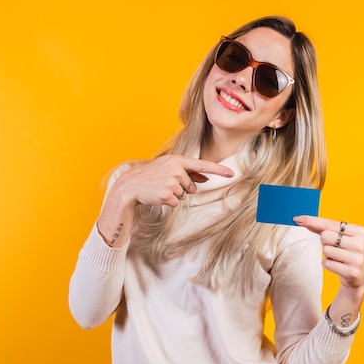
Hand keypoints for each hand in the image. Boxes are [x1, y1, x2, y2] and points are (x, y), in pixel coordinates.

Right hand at [108, 155, 233, 208]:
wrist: (130, 185)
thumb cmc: (151, 176)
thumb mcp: (169, 168)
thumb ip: (188, 172)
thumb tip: (206, 178)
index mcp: (178, 160)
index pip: (203, 165)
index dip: (218, 170)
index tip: (232, 173)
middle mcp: (176, 169)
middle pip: (192, 186)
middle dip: (182, 188)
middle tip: (166, 184)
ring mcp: (172, 182)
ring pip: (185, 195)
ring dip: (175, 195)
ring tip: (160, 189)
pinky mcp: (167, 194)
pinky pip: (177, 203)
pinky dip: (169, 202)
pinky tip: (158, 196)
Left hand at [293, 216, 363, 314]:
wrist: (362, 276)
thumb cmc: (348, 252)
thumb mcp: (342, 238)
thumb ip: (324, 228)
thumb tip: (302, 220)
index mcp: (359, 231)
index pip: (330, 224)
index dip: (313, 221)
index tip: (298, 219)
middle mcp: (360, 244)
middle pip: (325, 236)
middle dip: (325, 242)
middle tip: (336, 248)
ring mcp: (357, 259)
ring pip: (325, 250)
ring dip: (328, 255)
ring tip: (339, 258)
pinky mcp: (351, 272)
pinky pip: (326, 263)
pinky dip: (328, 264)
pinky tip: (339, 266)